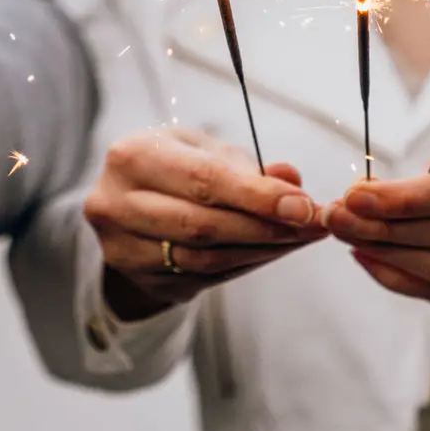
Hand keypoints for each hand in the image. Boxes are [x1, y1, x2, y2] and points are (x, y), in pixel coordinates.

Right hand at [83, 128, 326, 321]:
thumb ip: (246, 166)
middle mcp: (117, 203)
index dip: (256, 196)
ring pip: (205, 258)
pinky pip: (203, 278)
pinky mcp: (139, 278)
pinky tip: (271, 251)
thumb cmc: (172, 168)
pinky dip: (245, 265)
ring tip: (300, 238)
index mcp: (133, 157)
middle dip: (265, 228)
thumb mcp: (202, 151)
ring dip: (262, 251)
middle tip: (312, 225)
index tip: (303, 206)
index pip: (203, 180)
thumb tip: (292, 180)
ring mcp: (122, 247)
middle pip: (202, 225)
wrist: (126, 205)